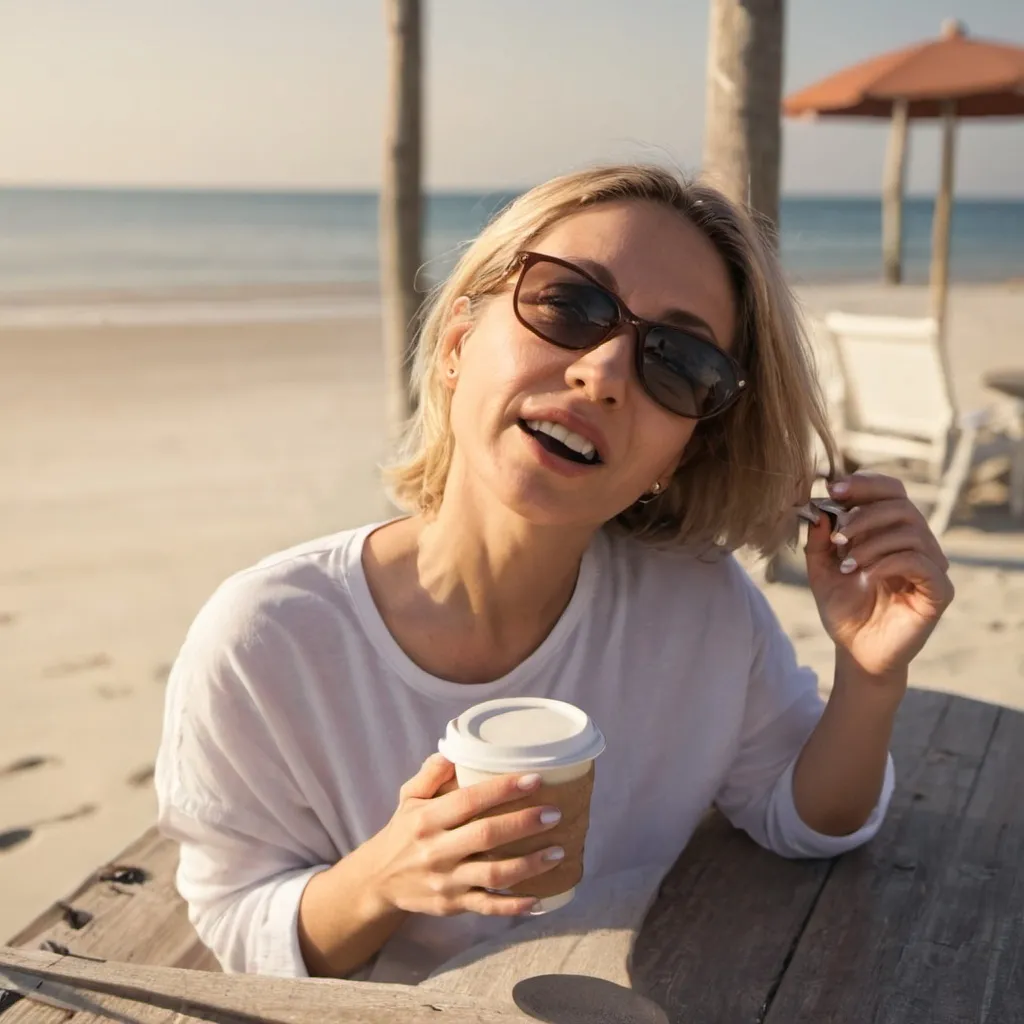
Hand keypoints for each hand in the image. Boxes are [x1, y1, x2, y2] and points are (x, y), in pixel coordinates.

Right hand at [366, 754, 564, 917]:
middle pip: (487, 835)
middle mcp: (437, 850)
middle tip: (554, 813)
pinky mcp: (452, 905)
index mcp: (427, 818)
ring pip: (494, 874)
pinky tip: (539, 898)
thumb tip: (454, 749)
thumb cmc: (404, 830)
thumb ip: (430, 774)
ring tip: (558, 851)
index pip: (469, 800)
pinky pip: (487, 907)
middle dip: (524, 823)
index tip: (534, 780)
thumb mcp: (408, 797)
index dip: (502, 789)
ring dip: (530, 864)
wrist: (379, 879)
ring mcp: (446, 880)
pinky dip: (514, 906)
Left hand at [804, 472, 954, 679]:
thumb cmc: (843, 608)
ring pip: (911, 531)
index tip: (833, 489)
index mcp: (891, 531)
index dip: (865, 484)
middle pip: (902, 505)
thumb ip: (819, 539)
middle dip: (864, 515)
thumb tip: (819, 509)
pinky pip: (921, 562)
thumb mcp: (820, 569)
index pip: (890, 491)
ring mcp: (931, 567)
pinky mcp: (939, 591)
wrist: (856, 652)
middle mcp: (917, 543)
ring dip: (872, 542)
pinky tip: (866, 576)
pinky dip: (889, 562)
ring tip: (847, 563)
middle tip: (838, 537)